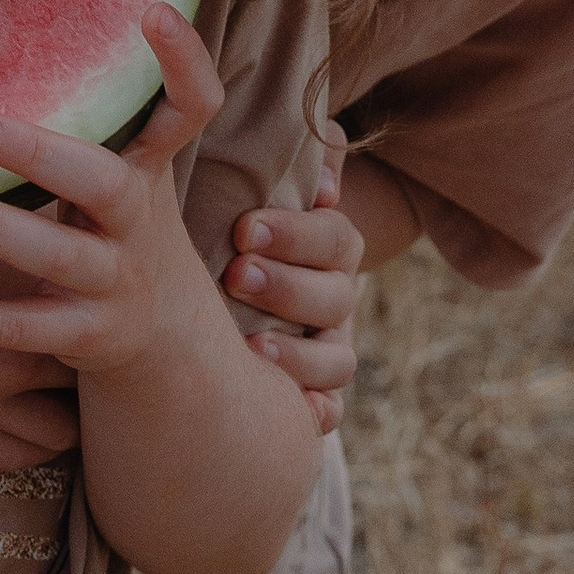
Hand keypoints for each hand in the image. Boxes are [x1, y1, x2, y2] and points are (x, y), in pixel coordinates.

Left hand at [0, 2, 224, 376]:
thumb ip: (92, 107)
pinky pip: (17, 328)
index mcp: (151, 165)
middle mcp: (139, 222)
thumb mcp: (125, 164)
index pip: (192, 108)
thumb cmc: (120, 222)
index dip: (184, 61)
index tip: (154, 9)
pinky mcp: (83, 337)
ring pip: (56, 257)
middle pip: (105, 184)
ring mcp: (115, 282)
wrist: (167, 338)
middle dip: (43, 155)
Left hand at [223, 113, 362, 437]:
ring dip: (299, 353)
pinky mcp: (314, 391)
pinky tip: (295, 415)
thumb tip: (325, 181)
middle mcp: (337, 297)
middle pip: (336, 296)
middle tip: (237, 275)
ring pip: (336, 358)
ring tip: (253, 345)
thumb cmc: (246, 217)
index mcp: (331, 246)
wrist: (237, 271)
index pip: (335, 237)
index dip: (295, 234)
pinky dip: (317, 412)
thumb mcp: (266, 178)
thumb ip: (296, 158)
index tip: (245, 228)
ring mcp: (328, 346)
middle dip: (287, 286)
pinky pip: (329, 410)